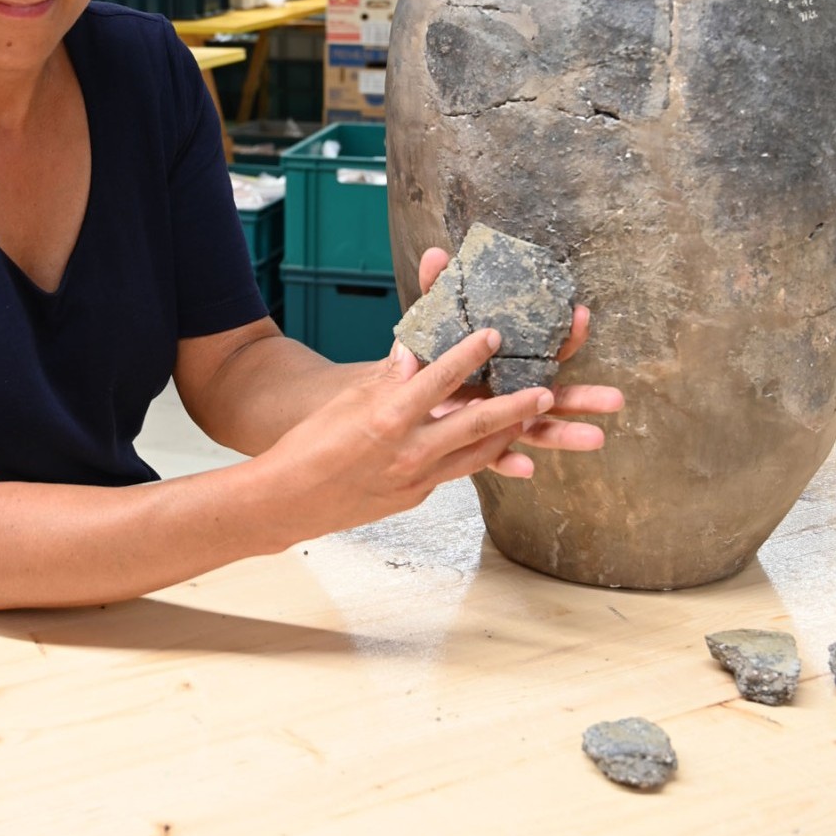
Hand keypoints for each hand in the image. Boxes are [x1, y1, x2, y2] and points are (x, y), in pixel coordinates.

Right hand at [264, 327, 572, 540]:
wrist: (289, 500)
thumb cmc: (310, 444)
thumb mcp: (349, 401)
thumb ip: (388, 378)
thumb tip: (414, 353)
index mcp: (389, 417)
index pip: (440, 378)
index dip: (470, 355)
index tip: (493, 336)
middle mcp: (409, 450)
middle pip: (475, 424)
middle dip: (516, 407)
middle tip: (546, 392)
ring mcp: (416, 479)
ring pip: (475, 455)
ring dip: (507, 437)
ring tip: (533, 421)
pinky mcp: (415, 497)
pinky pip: (455, 474)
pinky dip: (477, 459)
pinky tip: (491, 447)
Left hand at [405, 246, 623, 477]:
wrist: (399, 394)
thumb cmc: (424, 357)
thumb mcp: (432, 323)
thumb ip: (438, 291)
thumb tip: (437, 253)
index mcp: (507, 360)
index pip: (545, 347)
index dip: (564, 333)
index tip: (580, 317)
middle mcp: (510, 391)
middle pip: (554, 393)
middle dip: (586, 396)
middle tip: (616, 399)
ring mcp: (498, 420)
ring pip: (538, 429)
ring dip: (566, 434)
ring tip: (597, 438)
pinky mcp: (477, 444)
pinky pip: (496, 456)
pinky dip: (511, 462)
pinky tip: (527, 469)